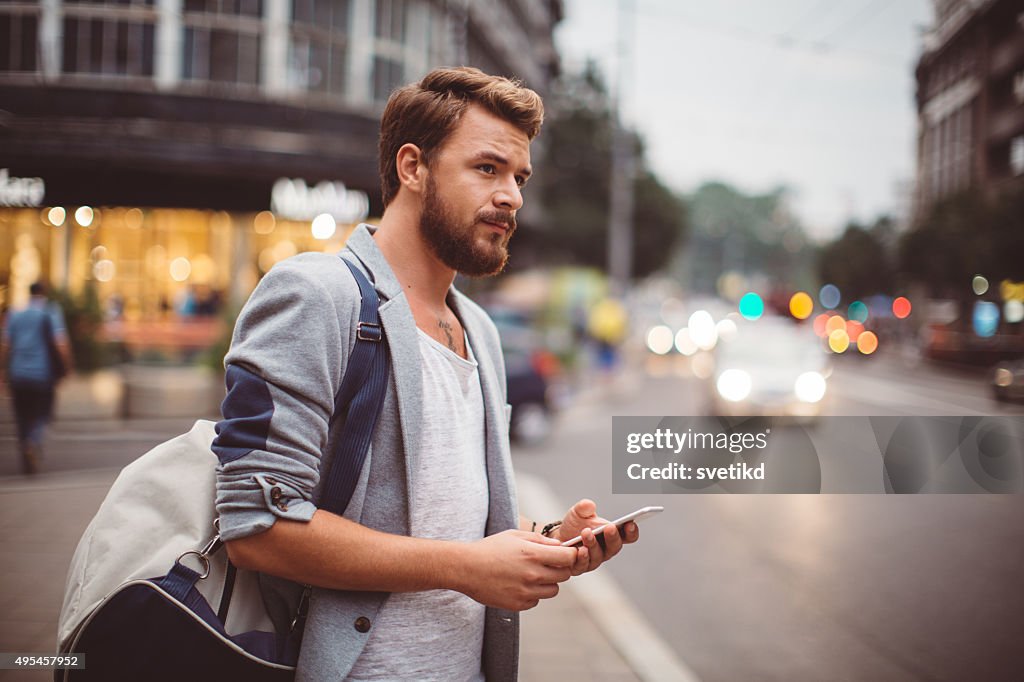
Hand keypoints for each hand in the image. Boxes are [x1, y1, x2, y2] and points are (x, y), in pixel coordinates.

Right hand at [457, 530, 576, 610]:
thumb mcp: (515, 536)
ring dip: (548, 582)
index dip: (570, 555)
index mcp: (533, 554)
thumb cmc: (490, 549)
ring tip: (532, 574)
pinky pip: (537, 600)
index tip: (565, 554)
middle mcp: (532, 574)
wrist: (466, 568)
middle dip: (560, 568)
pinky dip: (533, 593)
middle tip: (548, 563)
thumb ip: (540, 540)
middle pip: (564, 575)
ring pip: (553, 590)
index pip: (568, 558)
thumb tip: (559, 546)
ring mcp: (526, 591)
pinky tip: (519, 584)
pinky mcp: (518, 604)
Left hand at [556, 499, 639, 575]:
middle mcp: (606, 549)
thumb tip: (588, 504)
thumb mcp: (578, 512)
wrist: (557, 537)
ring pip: (599, 555)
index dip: (631, 531)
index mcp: (612, 535)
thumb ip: (584, 507)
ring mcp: (594, 559)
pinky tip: (581, 549)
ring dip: (594, 544)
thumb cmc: (574, 525)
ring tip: (587, 533)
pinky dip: (583, 557)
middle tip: (610, 527)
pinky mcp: (580, 567)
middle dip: (613, 537)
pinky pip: (584, 564)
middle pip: (615, 546)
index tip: (630, 523)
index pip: (628, 536)